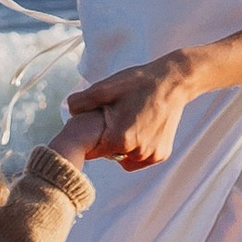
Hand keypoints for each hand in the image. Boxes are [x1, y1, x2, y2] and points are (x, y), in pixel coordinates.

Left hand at [62, 49, 199, 169]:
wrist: (172, 82)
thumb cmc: (137, 83)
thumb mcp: (105, 88)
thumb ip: (81, 102)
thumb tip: (68, 111)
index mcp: (120, 139)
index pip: (93, 152)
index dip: (92, 139)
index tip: (97, 126)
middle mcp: (137, 152)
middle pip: (109, 155)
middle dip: (108, 141)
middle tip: (116, 118)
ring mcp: (151, 155)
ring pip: (125, 159)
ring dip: (124, 146)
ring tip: (129, 121)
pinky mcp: (161, 155)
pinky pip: (141, 159)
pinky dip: (138, 149)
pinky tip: (140, 128)